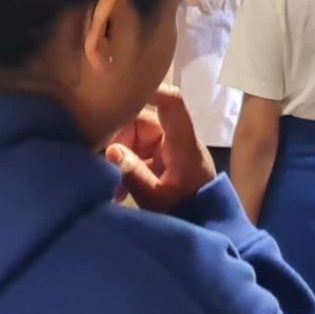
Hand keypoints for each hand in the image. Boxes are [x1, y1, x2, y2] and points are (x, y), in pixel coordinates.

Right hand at [110, 90, 216, 213]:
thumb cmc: (187, 210)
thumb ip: (135, 174)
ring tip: (115, 186)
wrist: (205, 225)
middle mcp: (175, 138)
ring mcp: (167, 148)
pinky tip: (119, 190)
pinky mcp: (160, 160)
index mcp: (182, 141)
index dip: (151, 90)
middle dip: (120, 140)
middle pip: (141, 121)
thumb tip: (111, 151)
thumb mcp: (158, 198)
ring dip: (121, 158)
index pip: (172, 103)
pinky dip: (126, 167)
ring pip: (134, 138)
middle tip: (109, 165)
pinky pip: (137, 153)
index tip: (123, 89)